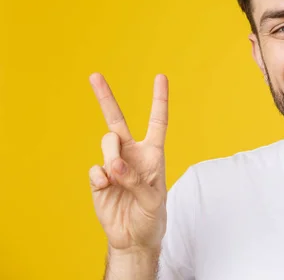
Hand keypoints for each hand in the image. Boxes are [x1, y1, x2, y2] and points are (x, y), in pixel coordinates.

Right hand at [88, 73, 168, 252]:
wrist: (133, 237)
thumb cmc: (151, 216)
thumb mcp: (153, 199)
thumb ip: (136, 180)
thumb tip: (113, 165)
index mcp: (152, 153)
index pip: (157, 121)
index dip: (159, 99)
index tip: (160, 76)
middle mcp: (131, 153)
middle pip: (116, 120)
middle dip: (105, 97)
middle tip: (94, 75)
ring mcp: (113, 164)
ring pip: (107, 143)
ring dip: (112, 157)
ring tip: (118, 177)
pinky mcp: (99, 178)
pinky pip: (95, 168)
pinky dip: (101, 178)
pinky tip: (108, 189)